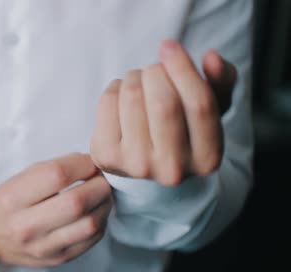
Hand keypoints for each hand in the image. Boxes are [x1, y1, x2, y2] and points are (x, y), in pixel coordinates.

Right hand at [0, 153, 111, 267]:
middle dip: (99, 185)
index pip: (56, 175)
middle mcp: (26, 227)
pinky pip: (92, 239)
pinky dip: (101, 221)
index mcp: (12, 199)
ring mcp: (43, 247)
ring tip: (102, 194)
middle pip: (76, 203)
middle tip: (101, 177)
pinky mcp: (59, 258)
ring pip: (90, 224)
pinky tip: (95, 211)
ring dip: (104, 204)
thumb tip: (91, 164)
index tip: (89, 162)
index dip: (81, 164)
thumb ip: (53, 169)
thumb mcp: (19, 180)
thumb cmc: (11, 204)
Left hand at [90, 40, 237, 185]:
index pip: (199, 104)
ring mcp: (137, 166)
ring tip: (139, 81)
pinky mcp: (107, 156)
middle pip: (164, 103)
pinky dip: (115, 88)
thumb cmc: (183, 127)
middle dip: (156, 73)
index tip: (170, 46)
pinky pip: (108, 103)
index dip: (183, 68)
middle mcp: (173, 169)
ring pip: (133, 98)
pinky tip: (121, 96)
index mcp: (207, 158)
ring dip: (134, 77)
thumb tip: (212, 58)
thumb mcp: (211, 106)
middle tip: (154, 70)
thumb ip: (220, 80)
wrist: (145, 161)